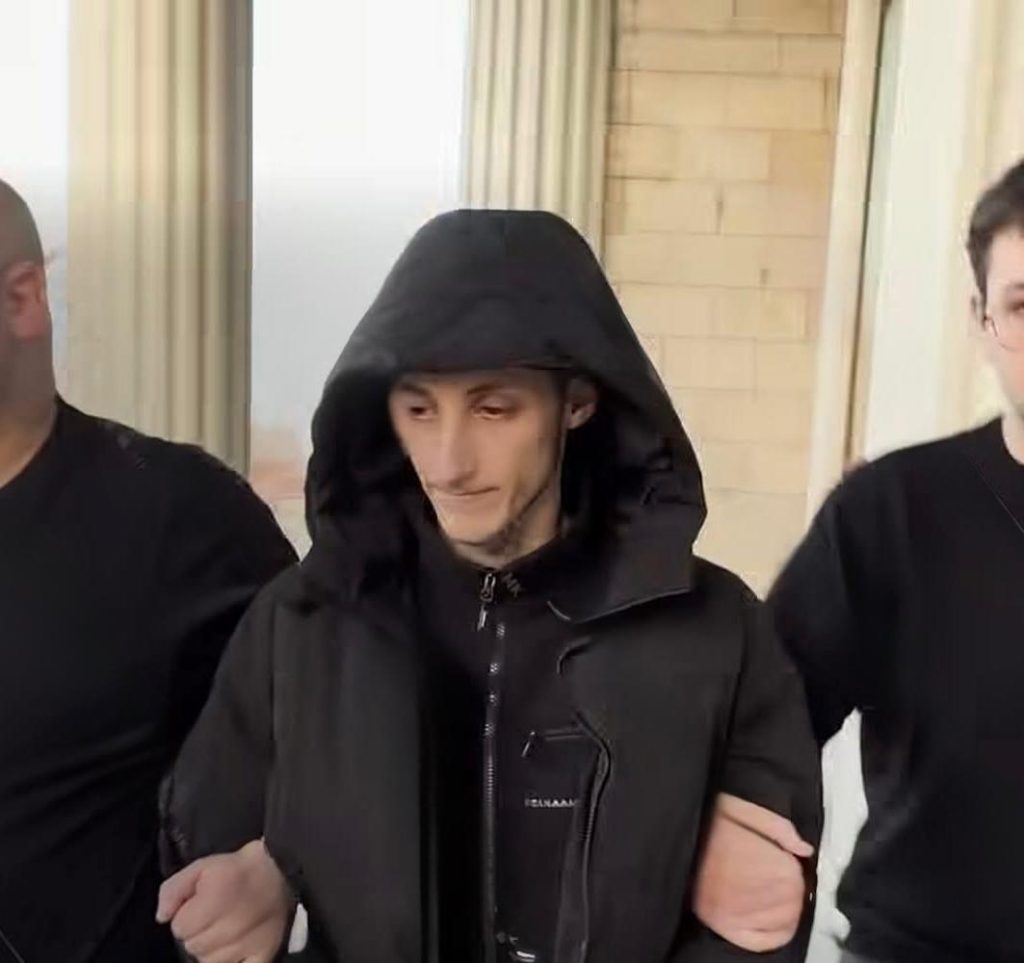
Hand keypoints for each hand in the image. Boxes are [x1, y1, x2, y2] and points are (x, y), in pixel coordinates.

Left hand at [157, 839, 290, 962]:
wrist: (278, 871)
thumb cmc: (236, 869)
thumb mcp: (201, 867)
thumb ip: (173, 889)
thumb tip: (162, 916)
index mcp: (215, 900)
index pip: (180, 928)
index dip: (186, 915)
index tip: (199, 905)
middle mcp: (231, 925)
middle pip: (193, 947)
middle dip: (197, 932)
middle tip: (213, 916)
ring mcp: (248, 945)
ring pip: (210, 962)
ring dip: (212, 950)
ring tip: (225, 930)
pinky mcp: (264, 955)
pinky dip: (232, 962)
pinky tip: (233, 952)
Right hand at [693, 794, 813, 951]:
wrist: (669, 840)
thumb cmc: (704, 823)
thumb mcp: (738, 808)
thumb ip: (775, 825)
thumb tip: (804, 848)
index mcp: (751, 861)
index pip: (794, 875)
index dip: (792, 864)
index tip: (782, 855)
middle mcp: (744, 893)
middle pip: (793, 898)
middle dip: (792, 885)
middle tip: (779, 871)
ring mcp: (733, 914)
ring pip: (785, 920)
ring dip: (788, 906)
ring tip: (774, 890)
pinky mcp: (724, 927)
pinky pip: (765, 941)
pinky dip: (778, 933)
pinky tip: (775, 917)